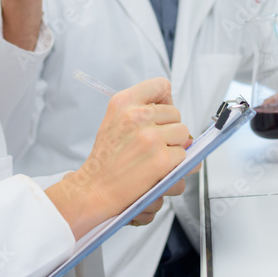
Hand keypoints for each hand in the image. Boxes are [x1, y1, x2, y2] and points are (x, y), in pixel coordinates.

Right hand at [45, 78, 189, 238]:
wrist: (93, 190)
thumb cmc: (105, 160)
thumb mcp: (115, 122)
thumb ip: (146, 116)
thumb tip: (182, 127)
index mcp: (123, 102)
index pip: (160, 86)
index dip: (165, 101)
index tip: (160, 115)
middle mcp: (137, 116)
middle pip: (176, 114)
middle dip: (169, 130)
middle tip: (151, 145)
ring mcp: (151, 137)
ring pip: (184, 135)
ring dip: (174, 148)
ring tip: (153, 159)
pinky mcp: (161, 159)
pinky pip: (184, 158)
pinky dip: (175, 168)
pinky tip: (156, 172)